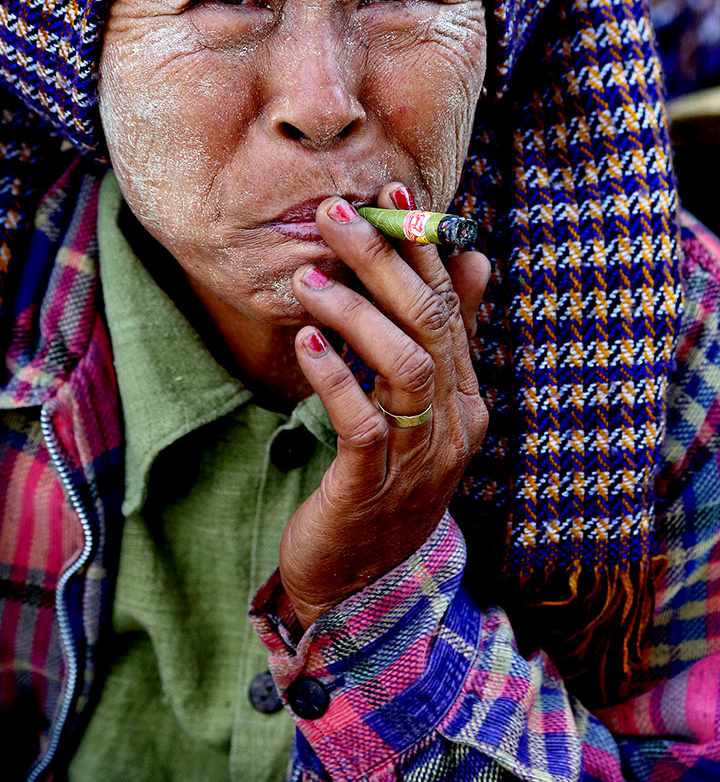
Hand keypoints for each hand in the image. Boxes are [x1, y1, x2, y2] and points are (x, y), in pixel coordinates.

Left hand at [281, 183, 489, 628]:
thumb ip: (444, 341)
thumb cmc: (382, 483)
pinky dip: (334, 374)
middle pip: (429, 325)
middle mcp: (452, 424)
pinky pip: (362, 420)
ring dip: (355, 311)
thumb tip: (475, 262)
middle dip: (384, 262)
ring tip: (308, 275)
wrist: (358, 586)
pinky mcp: (371, 486)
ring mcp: (417, 457)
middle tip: (336, 215)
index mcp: (464, 400)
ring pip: (404, 365)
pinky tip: (306, 340)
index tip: (394, 195)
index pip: (450, 308)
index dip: (423, 248)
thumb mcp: (418, 409)